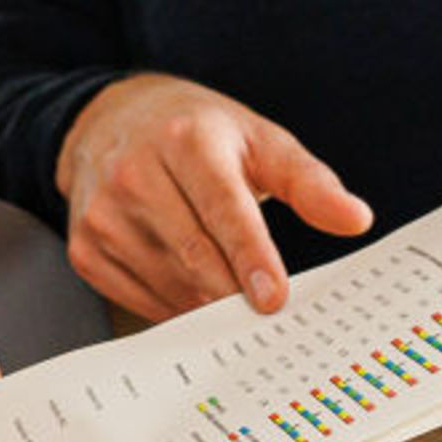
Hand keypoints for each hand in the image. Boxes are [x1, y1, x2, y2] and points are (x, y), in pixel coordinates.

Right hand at [53, 75, 370, 319]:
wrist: (112, 123)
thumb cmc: (199, 135)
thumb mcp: (260, 141)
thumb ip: (309, 182)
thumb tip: (355, 219)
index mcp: (185, 139)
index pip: (222, 208)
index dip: (250, 258)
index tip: (274, 299)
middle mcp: (134, 173)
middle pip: (194, 255)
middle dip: (235, 293)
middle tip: (269, 318)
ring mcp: (103, 214)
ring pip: (169, 284)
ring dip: (208, 304)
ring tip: (236, 301)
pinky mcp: (85, 247)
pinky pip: (141, 298)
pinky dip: (175, 307)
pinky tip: (195, 294)